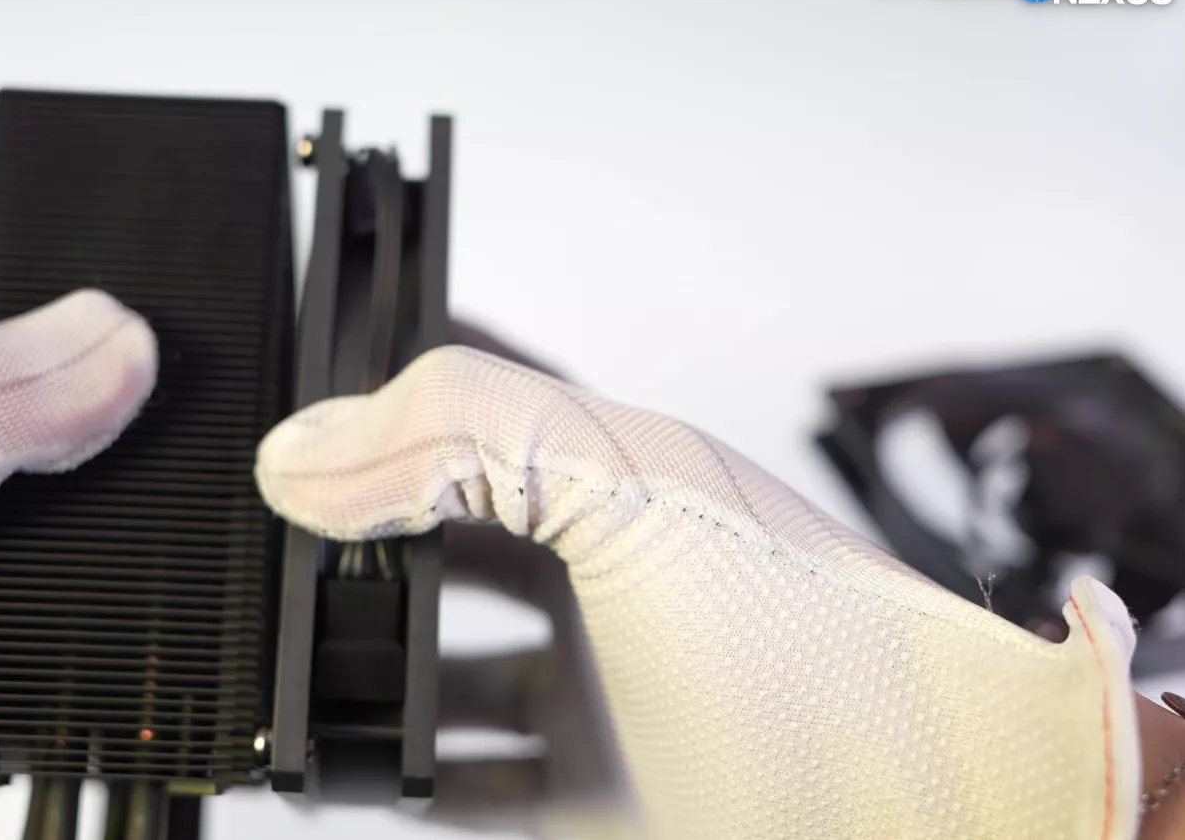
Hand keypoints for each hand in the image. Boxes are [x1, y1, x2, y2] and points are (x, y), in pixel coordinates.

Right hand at [255, 344, 1142, 839]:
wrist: (918, 814)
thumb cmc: (815, 642)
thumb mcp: (630, 486)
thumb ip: (461, 434)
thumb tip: (308, 453)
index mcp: (618, 474)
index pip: (472, 400)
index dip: (379, 387)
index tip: (289, 397)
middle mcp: (602, 573)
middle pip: (440, 536)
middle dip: (352, 534)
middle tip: (265, 536)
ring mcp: (594, 684)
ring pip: (437, 666)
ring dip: (357, 664)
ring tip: (277, 657)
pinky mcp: (589, 790)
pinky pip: (458, 781)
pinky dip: (390, 773)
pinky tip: (339, 766)